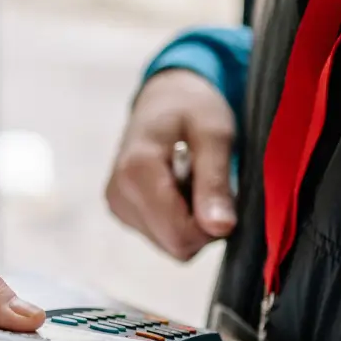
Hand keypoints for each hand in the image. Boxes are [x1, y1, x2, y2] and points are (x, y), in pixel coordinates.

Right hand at [105, 69, 236, 260]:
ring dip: (192, 220)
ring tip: (192, 180)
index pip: (180, 235)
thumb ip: (215, 182)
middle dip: (204, 224)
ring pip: (171, 244)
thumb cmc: (193, 107)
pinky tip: (179, 187)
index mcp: (136, 171)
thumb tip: (220, 229)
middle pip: (176, 244)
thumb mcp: (215, 133)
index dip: (212, 224)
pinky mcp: (121, 211)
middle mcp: (118, 194)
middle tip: (210, 182)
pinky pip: (162, 235)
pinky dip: (179, 218)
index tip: (224, 191)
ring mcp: (117, 205)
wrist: (164, 96)